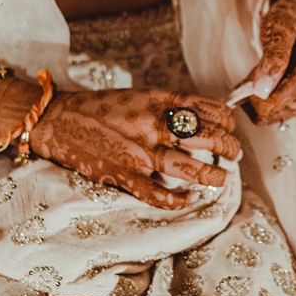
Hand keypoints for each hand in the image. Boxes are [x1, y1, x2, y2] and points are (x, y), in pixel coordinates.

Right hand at [0, 79, 240, 210]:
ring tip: (222, 178)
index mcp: (158, 102)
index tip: (231, 127)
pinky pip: (158, 193)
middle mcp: (153, 126)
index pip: (206, 110)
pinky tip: (189, 199)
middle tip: (235, 153)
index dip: (226, 120)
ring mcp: (140, 153)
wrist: (59, 120)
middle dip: (227, 147)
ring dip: (212, 175)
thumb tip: (201, 117)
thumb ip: (168, 105)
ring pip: (189, 168)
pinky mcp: (125, 175)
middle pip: (205, 138)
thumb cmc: (101, 107)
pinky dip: (177, 200)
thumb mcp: (139, 95)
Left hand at [244, 0, 295, 125]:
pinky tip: (263, 78)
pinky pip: (275, 110)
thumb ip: (273, 58)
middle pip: (269, 114)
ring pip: (270, 116)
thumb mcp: (281, 27)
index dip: (249, 97)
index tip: (240, 82)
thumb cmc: (295, 15)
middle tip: (251, 72)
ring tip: (258, 72)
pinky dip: (263, 98)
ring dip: (257, 98)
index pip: (270, 105)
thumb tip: (261, 90)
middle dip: (253, 98)